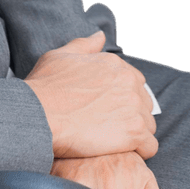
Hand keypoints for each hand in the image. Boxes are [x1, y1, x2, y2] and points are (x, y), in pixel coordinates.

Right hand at [24, 31, 157, 158]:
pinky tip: (120, 152)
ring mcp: (134, 106)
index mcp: (114, 64)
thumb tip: (100, 36)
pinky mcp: (134, 132)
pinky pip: (150, 146)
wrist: (39, 115)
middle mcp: (129, 81)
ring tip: (113, 142)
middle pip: (144, 103)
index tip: (107, 108)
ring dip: (135, 134)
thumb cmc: (45, 86)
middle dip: (131, 115)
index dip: (122, 97)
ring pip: (148, 125)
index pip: (134, 82)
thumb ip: (85, 45)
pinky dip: (138, 152)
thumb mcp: (61, 56)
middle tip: (109, 127)